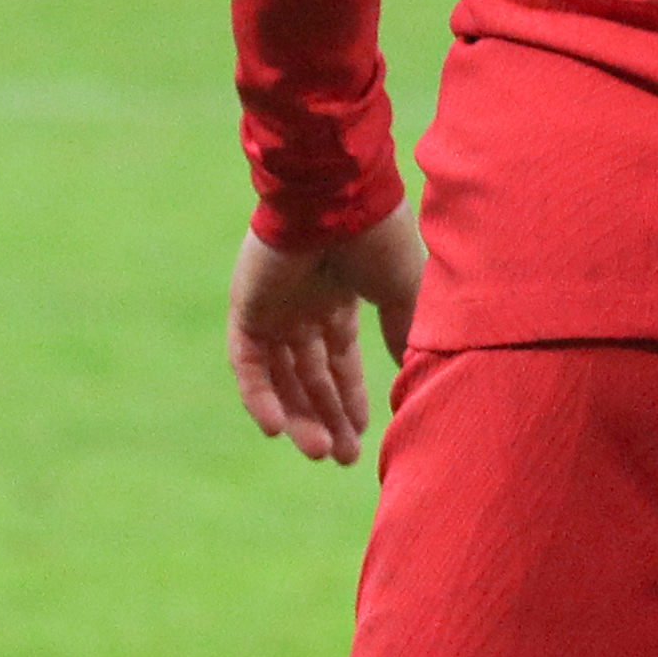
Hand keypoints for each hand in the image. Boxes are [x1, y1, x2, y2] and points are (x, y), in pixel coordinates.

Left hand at [230, 203, 422, 465]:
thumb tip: (411, 373)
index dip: (348, 397)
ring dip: (299, 416)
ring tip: (319, 454)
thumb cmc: (379, 237)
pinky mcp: (247, 311)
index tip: (364, 432)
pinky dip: (262, 397)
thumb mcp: (404, 292)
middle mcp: (303, 306)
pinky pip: (249, 366)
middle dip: (326, 417)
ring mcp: (273, 310)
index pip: (338, 359)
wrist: (338, 197)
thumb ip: (404, 332)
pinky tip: (278, 430)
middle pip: (309, 376)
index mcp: (339, 296)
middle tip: (339, 459)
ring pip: (281, 378)